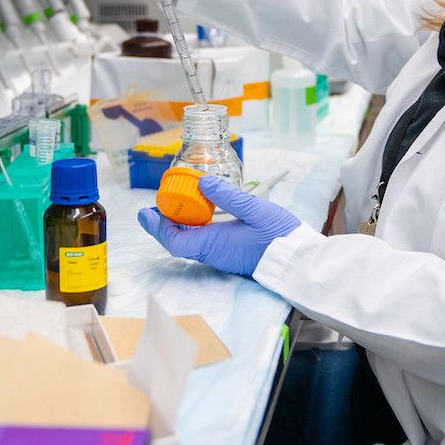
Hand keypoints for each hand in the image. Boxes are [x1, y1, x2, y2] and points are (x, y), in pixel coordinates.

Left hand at [137, 175, 300, 276]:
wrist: (297, 261)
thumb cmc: (279, 238)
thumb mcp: (256, 211)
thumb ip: (229, 197)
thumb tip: (203, 183)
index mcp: (215, 244)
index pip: (175, 242)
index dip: (158, 228)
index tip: (147, 212)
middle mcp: (213, 252)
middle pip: (178, 242)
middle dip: (163, 225)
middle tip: (153, 207)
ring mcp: (220, 254)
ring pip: (189, 242)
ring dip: (177, 226)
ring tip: (172, 206)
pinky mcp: (228, 252)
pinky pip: (202, 242)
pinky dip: (192, 228)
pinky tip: (197, 214)